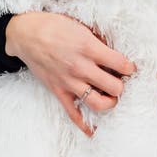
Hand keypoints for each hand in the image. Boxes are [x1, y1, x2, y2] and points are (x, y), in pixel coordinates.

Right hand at [5, 12, 134, 136]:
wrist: (26, 34)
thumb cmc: (54, 25)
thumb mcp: (81, 26)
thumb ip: (98, 40)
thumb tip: (113, 50)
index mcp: (89, 48)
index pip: (121, 64)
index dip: (130, 67)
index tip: (130, 67)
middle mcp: (81, 67)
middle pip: (114, 87)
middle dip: (123, 85)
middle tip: (122, 81)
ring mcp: (69, 82)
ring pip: (98, 103)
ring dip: (110, 102)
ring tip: (112, 96)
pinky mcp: (58, 91)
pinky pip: (73, 113)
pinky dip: (85, 124)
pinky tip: (94, 130)